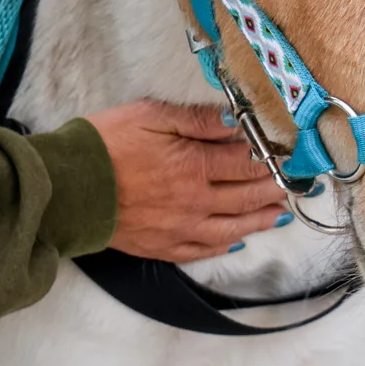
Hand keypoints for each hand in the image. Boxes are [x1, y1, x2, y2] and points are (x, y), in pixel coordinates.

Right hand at [83, 99, 290, 261]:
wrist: (68, 187)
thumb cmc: (104, 144)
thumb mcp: (150, 115)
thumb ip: (195, 120)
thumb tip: (234, 123)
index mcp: (193, 165)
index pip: (245, 162)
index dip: (270, 158)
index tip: (290, 156)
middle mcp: (195, 201)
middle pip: (245, 196)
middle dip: (274, 189)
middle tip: (296, 187)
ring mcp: (180, 228)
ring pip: (233, 227)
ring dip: (260, 219)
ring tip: (280, 214)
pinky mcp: (163, 246)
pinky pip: (203, 250)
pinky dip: (225, 246)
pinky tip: (236, 241)